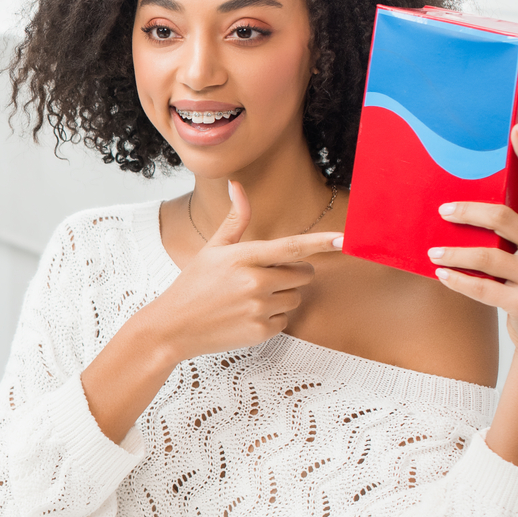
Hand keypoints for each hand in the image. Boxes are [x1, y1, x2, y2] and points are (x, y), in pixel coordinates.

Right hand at [143, 180, 342, 363]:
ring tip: (251, 298)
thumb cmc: (193, 285)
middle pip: (303, 273)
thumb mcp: (212, 248)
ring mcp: (258, 308)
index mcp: (244, 257)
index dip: (321, 242)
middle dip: (291, 273)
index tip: (344, 239)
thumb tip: (238, 185)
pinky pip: (285, 320)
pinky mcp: (260, 331)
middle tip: (262, 277)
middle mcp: (254, 282)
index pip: (292, 247)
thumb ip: (236, 219)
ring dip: (282, 296)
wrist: (173, 327)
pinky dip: (272, 318)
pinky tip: (247, 316)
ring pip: (296, 297)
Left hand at [431, 123, 517, 370]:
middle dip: (469, 211)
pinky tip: (442, 276)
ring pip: (489, 255)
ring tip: (433, 253)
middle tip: (443, 210)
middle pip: (505, 218)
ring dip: (454, 252)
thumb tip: (484, 195)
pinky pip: (483, 287)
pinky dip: (459, 280)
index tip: (515, 131)